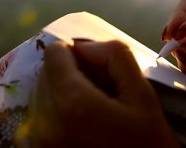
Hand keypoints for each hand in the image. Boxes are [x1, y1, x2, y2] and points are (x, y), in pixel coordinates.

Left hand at [23, 40, 179, 147]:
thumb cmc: (148, 147)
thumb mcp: (144, 97)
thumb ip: (115, 57)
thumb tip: (84, 46)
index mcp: (71, 103)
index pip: (54, 53)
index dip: (77, 52)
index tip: (99, 69)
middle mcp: (44, 122)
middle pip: (46, 73)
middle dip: (71, 72)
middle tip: (102, 91)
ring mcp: (37, 141)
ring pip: (41, 95)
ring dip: (63, 93)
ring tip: (94, 112)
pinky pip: (39, 119)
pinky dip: (56, 115)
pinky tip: (83, 128)